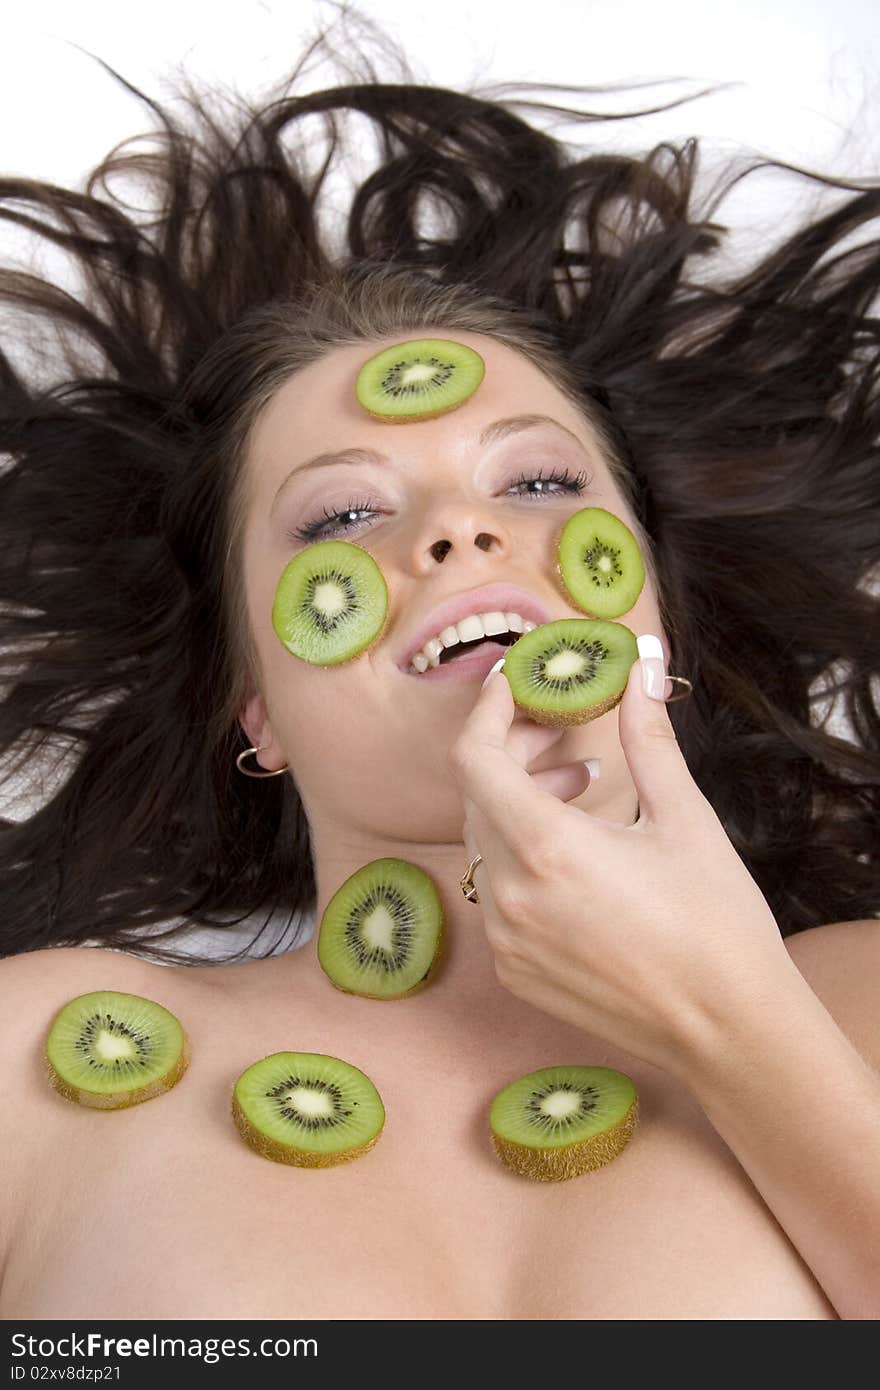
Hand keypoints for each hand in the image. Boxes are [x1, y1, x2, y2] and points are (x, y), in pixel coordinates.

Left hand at [448, 647, 795, 1077]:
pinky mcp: (515, 972)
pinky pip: (497, 894)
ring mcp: (506, 942)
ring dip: (517, 804)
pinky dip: (521, 858)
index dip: (486, 712)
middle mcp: (511, 897)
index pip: (474, 759)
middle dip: (512, 752)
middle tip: (559, 731)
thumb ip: (647, 738)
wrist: (728, 1028)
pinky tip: (572, 852)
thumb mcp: (682, 817)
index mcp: (547, 849)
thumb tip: (642, 666)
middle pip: (478, 797)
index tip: (510, 684)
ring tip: (578, 784)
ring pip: (485, 845)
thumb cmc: (716, 921)